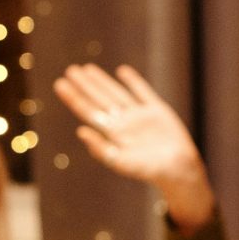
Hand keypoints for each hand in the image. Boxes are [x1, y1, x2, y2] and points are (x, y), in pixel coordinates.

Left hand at [51, 63, 214, 229]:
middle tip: (70, 71)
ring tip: (87, 68)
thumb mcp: (121, 162)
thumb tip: (80, 131)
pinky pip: (143, 92)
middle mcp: (123, 123)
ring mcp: (139, 116)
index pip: (89, 112)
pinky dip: (133, 81)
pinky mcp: (158, 111)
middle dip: (84, 86)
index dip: (74, 98)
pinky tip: (122, 70)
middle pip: (99, 100)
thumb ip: (100, 148)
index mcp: (112, 134)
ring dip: (102, 81)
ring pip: (117, 93)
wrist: (179, 170)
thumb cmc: (149, 170)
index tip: (60, 84)